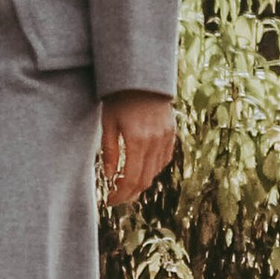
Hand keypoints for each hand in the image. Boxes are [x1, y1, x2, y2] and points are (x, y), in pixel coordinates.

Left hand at [99, 93, 176, 210]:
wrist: (143, 77)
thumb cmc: (119, 98)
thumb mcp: (108, 123)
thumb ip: (109, 151)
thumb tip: (109, 177)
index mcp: (137, 140)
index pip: (130, 179)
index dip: (120, 195)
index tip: (109, 201)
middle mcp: (155, 142)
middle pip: (144, 180)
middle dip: (129, 193)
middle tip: (116, 198)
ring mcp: (166, 138)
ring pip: (155, 172)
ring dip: (140, 183)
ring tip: (125, 185)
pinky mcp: (171, 134)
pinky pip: (163, 160)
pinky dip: (152, 170)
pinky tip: (140, 170)